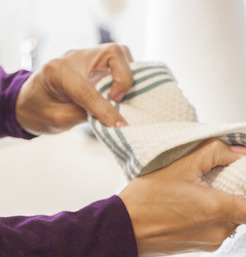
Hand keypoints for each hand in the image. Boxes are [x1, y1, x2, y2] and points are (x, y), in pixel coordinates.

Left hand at [15, 43, 133, 135]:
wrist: (29, 101)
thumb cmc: (40, 111)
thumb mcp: (59, 119)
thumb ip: (87, 116)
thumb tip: (116, 119)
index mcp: (57, 71)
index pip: (88, 89)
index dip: (106, 109)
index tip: (120, 125)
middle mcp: (74, 58)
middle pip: (113, 53)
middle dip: (124, 78)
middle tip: (118, 100)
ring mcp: (87, 57)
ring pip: (119, 53)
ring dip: (127, 74)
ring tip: (120, 95)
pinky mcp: (96, 62)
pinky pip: (120, 61)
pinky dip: (126, 74)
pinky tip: (122, 90)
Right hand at [118, 139, 245, 256]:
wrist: (120, 230)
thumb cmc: (145, 200)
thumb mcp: (180, 164)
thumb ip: (215, 152)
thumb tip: (241, 152)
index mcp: (218, 210)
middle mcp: (220, 231)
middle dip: (244, 196)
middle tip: (229, 180)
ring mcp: (211, 242)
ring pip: (233, 221)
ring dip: (227, 205)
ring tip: (205, 191)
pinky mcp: (201, 247)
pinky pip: (219, 229)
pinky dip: (214, 216)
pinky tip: (195, 205)